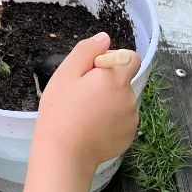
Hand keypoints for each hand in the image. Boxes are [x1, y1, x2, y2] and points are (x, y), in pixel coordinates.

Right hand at [35, 33, 140, 169]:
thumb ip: (86, 51)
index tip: (91, 72)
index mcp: (114, 78)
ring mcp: (131, 119)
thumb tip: (105, 38)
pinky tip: (90, 128)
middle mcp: (129, 96)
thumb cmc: (60, 111)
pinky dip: (110, 120)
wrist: (64, 153)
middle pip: (122, 80)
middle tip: (80, 95)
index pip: (130, 57)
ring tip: (83, 114)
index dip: (111, 59)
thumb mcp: (65, 74)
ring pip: (121, 101)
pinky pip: (122, 120)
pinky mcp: (129, 136)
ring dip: (108, 102)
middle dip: (105, 83)